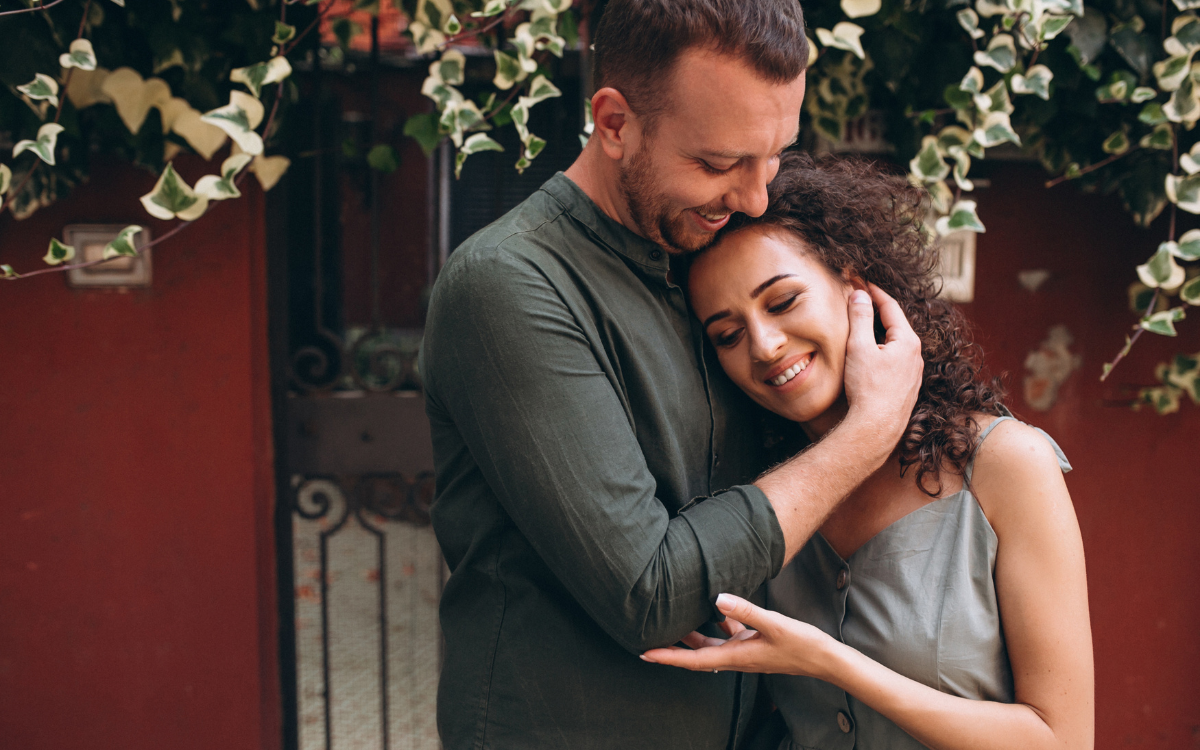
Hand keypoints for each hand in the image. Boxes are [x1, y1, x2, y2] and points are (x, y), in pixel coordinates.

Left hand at [640, 593, 838, 678]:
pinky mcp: (754, 645)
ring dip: (690, 636)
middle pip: (695, 654)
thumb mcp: (773, 624)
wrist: (824, 659)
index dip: (668, 657)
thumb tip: (717, 598)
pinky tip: (715, 610)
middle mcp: (735, 658)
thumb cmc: (801, 645)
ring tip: (672, 621)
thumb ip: (744, 611)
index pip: (693, 660)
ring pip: (709, 645)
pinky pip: (727, 636)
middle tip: (647, 638)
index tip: (645, 654)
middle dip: (672, 648)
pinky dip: (717, 626)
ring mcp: (744, 652)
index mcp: (735, 657)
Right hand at [840, 284, 922, 456]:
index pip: (891, 306)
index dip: (873, 291)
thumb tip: (860, 295)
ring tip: (862, 324)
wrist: (876, 428)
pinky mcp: (906, 388)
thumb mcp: (859, 348)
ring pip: (895, 343)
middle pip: (895, 323)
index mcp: (908, 341)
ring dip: (879, 331)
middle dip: (876, 309)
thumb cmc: (868, 389)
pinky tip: (869, 355)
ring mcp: (913, 373)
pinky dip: (882, 349)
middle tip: (859, 298)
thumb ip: (860, 318)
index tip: (859, 281)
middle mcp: (915, 356)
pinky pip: (895, 360)